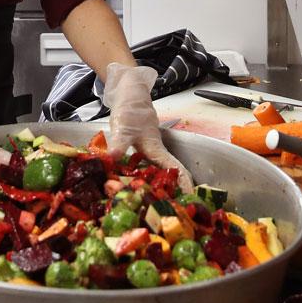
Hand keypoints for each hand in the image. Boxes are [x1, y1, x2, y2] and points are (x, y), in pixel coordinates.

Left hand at [103, 63, 193, 193]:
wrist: (128, 92)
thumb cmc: (130, 108)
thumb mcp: (124, 127)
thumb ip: (120, 144)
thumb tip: (111, 159)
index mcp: (156, 149)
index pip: (176, 169)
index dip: (185, 184)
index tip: (189, 199)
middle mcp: (155, 152)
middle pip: (168, 176)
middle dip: (171, 192)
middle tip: (169, 210)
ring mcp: (147, 151)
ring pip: (155, 173)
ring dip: (156, 187)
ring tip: (152, 204)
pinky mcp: (138, 150)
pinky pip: (142, 169)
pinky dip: (140, 179)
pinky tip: (131, 187)